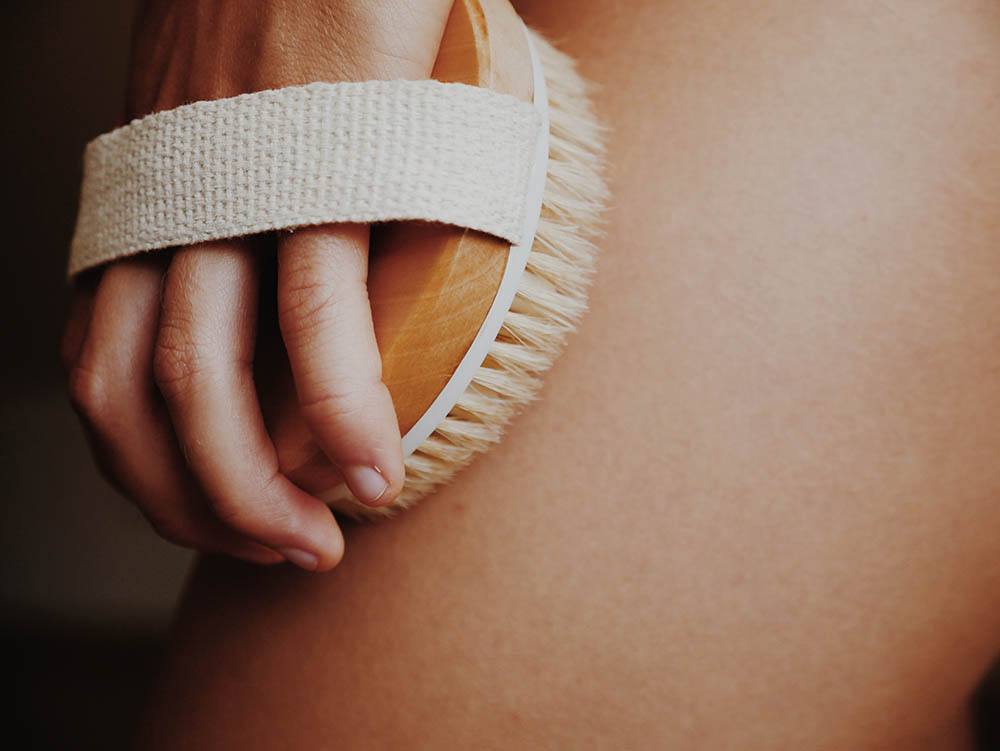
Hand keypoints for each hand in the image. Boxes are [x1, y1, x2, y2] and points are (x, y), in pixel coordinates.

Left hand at [60, 0, 453, 570]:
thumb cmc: (292, 22)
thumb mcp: (227, 133)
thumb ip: (229, 217)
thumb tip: (283, 304)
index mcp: (139, 209)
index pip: (101, 374)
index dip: (149, 473)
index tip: (220, 518)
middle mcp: (162, 210)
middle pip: (135, 396)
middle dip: (199, 504)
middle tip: (278, 552)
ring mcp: (230, 192)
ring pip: (203, 376)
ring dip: (254, 485)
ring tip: (317, 537)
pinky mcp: (315, 169)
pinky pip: (314, 315)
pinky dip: (338, 410)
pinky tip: (371, 467)